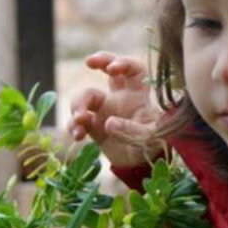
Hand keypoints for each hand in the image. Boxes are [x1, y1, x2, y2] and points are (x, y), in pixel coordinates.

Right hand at [67, 51, 163, 167]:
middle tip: (88, 62)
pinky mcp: (93, 126)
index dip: (123, 62)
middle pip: (108, 70)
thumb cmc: (153, 148)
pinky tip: (76, 135)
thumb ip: (132, 130)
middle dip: (99, 60)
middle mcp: (121, 98)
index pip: (134, 69)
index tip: (112, 69)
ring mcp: (105, 110)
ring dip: (78, 105)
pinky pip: (78, 121)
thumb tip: (108, 122)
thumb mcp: (150, 139)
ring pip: (86, 97)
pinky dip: (73, 126)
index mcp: (138, 96)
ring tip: (80, 119)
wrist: (142, 167)